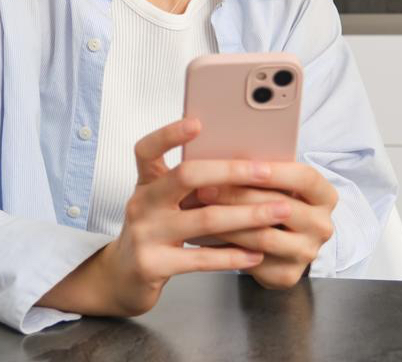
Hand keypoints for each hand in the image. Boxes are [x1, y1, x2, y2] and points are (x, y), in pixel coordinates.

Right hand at [38, 118, 289, 316]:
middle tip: (266, 171)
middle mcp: (141, 204)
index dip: (169, 134)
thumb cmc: (155, 233)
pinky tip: (256, 254)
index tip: (198, 122)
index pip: (148, 149)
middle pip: (186, 176)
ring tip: (279, 212)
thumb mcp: (163, 203)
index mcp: (145, 182)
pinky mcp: (152, 265)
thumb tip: (242, 163)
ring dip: (249, 215)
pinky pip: (201, 259)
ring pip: (205, 219)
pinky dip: (233, 256)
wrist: (122, 278)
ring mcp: (145, 234)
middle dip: (231, 171)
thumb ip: (189, 186)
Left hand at [192, 163, 337, 288]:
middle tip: (205, 187)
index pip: (305, 179)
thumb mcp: (277, 184)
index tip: (245, 164)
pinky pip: (252, 260)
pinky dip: (225, 247)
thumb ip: (262, 172)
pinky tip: (204, 235)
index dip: (276, 172)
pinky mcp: (287, 275)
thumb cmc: (273, 202)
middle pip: (281, 208)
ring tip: (200, 211)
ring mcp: (307, 252)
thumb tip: (225, 157)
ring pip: (263, 237)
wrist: (282, 244)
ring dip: (228, 223)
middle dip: (240, 196)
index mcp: (325, 196)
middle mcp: (322, 226)